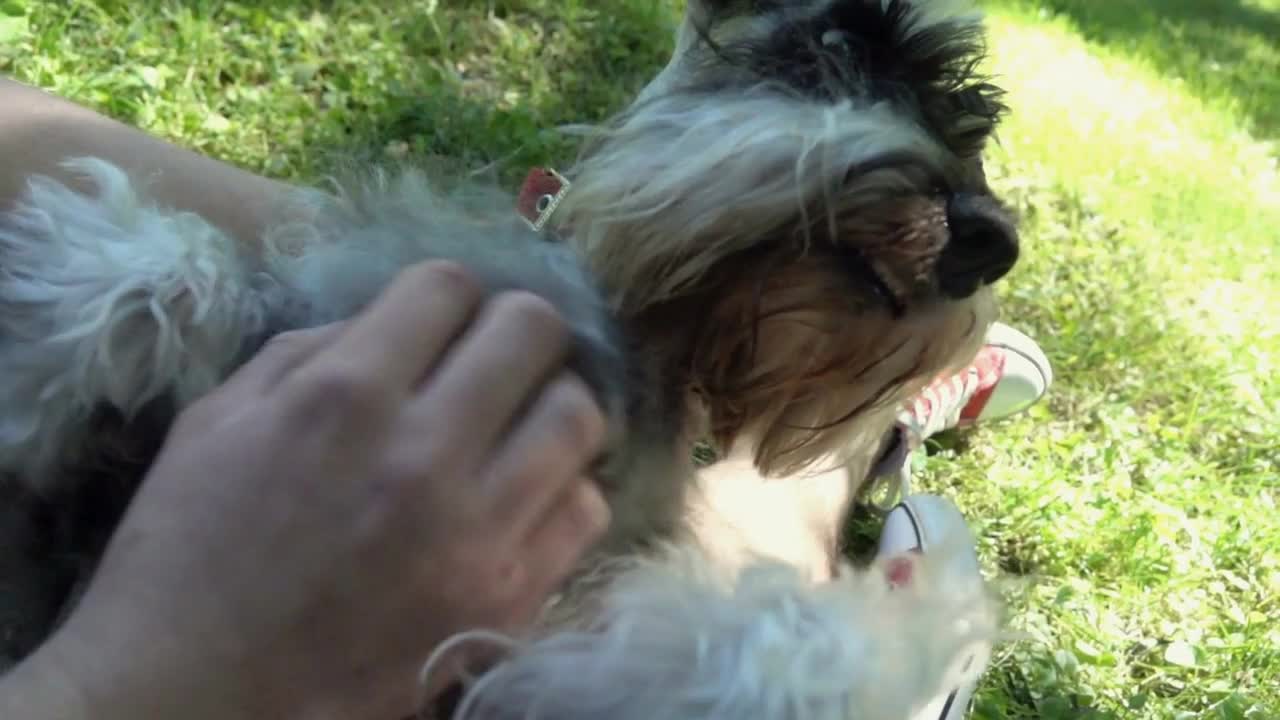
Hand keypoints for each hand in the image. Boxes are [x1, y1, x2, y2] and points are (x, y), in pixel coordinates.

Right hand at [13, 260, 611, 719]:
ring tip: (519, 424)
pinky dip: (563, 490)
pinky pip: (586, 509)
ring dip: (551, 404)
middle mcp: (423, 452)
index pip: (448, 284)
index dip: (444, 292)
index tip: (436, 320)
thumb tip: (394, 322)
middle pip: (534, 330)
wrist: (196, 698)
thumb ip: (309, 353)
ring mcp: (477, 530)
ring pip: (578, 415)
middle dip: (515, 329)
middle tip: (494, 358)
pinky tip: (523, 496)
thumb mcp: (216, 423)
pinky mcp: (510, 599)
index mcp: (343, 396)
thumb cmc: (187, 556)